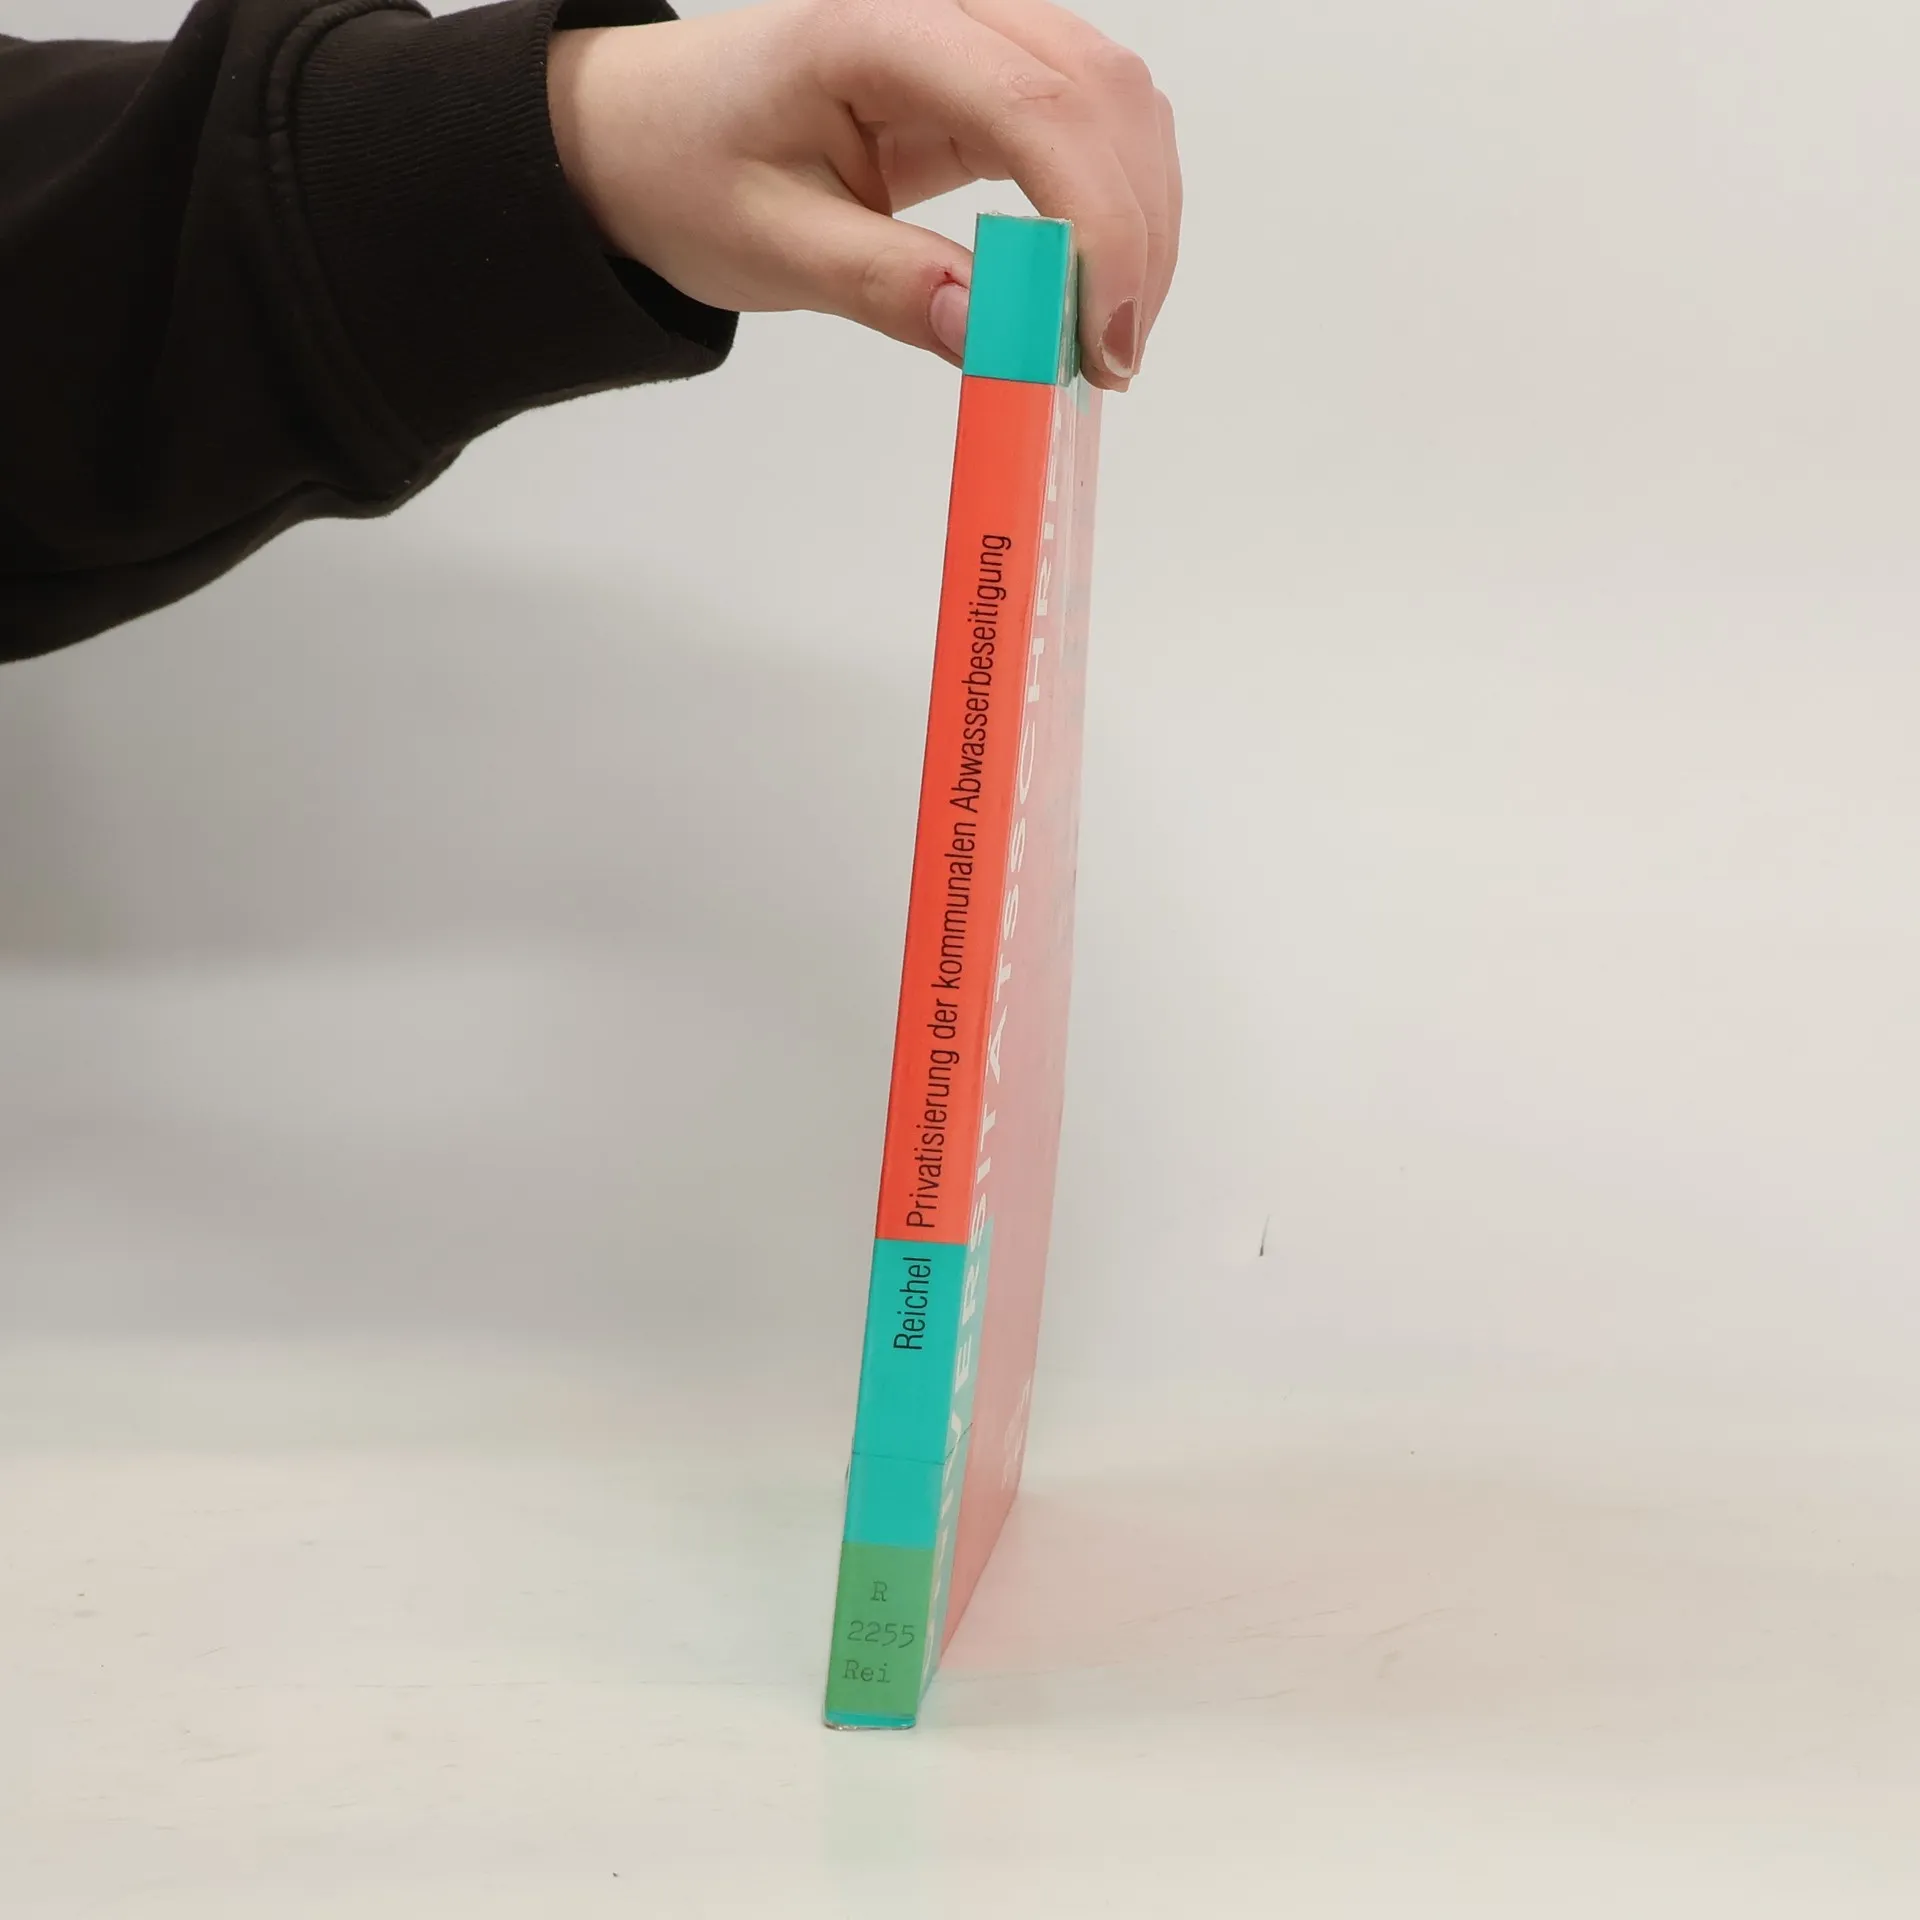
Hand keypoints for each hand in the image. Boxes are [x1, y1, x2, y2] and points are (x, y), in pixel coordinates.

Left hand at [547, 0, 1180, 389]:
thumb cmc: (688, 170)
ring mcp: (978, 26)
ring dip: (1140, 220)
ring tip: (1106, 334)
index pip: (1034, 109)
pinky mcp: (994, 70)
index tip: (1101, 340)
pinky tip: (1095, 284)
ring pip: (1119, 102)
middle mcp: (943, 2)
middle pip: (1102, 94)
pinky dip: (1117, 205)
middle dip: (1134, 234)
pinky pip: (1096, 121)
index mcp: (873, 24)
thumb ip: (886, 286)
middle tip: (1113, 358)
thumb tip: (996, 337)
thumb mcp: (771, 247)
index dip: (1095, 227)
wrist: (649, 130)